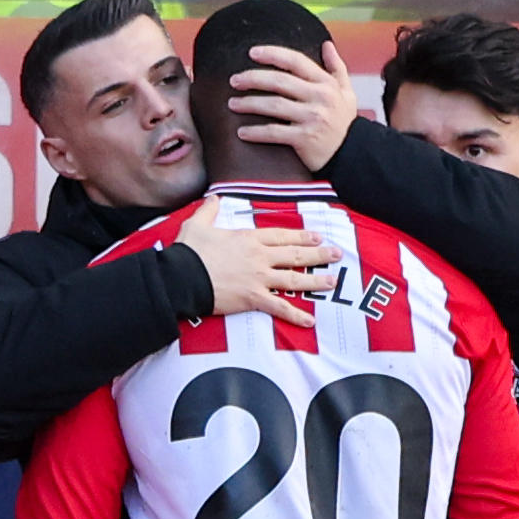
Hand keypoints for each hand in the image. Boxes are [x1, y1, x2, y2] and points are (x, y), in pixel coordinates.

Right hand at [176, 196, 340, 327]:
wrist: (181, 277)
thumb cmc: (188, 252)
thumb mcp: (197, 224)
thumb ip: (209, 210)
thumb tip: (214, 198)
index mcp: (248, 239)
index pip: (281, 236)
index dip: (301, 236)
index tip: (316, 236)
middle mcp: (259, 257)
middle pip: (295, 255)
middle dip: (318, 254)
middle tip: (336, 254)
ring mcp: (258, 278)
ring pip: (294, 279)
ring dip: (315, 280)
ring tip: (332, 281)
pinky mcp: (253, 298)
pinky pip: (279, 307)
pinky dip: (295, 315)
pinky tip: (310, 321)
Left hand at [228, 42, 359, 171]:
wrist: (354, 155)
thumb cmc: (345, 123)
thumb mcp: (347, 92)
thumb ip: (337, 67)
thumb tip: (326, 44)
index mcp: (326, 83)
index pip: (296, 61)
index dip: (272, 54)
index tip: (252, 53)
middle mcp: (320, 97)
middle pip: (280, 81)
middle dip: (253, 78)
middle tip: (234, 80)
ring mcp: (312, 118)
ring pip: (274, 105)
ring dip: (249, 104)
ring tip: (232, 104)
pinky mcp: (305, 139)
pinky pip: (274, 133)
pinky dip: (256, 132)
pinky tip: (241, 132)